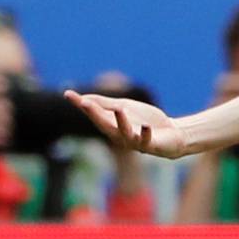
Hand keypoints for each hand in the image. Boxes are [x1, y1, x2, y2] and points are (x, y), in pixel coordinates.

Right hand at [65, 90, 186, 158]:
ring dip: (121, 122)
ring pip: (124, 133)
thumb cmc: (144, 121)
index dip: (81, 105)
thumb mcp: (123, 108)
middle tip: (84, 102)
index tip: (68, 94)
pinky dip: (145, 134)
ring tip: (119, 109)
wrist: (170, 135)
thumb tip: (82, 97)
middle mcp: (119, 135)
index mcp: (111, 125)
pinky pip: (146, 140)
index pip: (94, 113)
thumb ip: (105, 104)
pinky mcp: (150, 145)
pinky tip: (145, 126)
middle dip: (95, 114)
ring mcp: (134, 141)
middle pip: (104, 124)